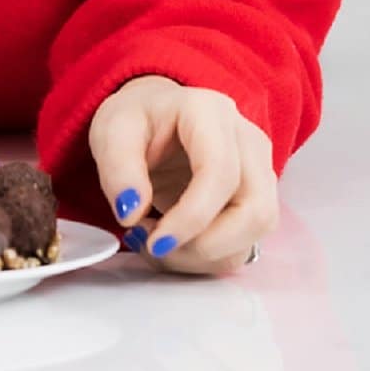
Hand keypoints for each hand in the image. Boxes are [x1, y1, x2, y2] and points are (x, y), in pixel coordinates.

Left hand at [88, 74, 278, 276]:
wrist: (155, 118)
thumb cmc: (138, 119)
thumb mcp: (111, 132)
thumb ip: (118, 169)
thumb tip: (131, 211)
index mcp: (209, 113)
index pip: (220, 172)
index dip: (192, 216)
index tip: (157, 241)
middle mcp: (246, 139)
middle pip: (254, 210)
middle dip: (205, 245)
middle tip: (156, 245)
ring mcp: (259, 170)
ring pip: (255, 233)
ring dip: (206, 256)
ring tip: (160, 241)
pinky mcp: (257, 199)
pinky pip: (244, 244)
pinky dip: (208, 258)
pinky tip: (175, 244)